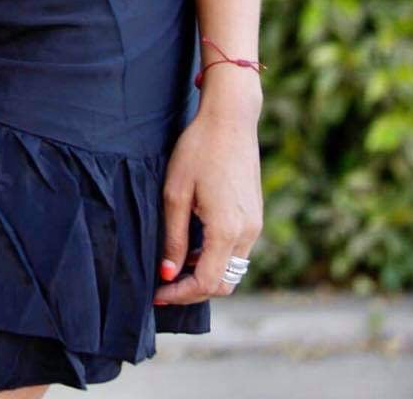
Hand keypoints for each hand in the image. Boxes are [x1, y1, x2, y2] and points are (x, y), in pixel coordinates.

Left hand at [151, 106, 262, 306]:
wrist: (230, 119)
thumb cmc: (198, 149)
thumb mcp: (175, 193)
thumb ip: (174, 237)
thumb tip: (169, 274)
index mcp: (227, 230)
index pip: (207, 283)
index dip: (180, 294)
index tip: (157, 293)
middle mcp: (247, 233)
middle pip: (224, 283)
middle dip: (194, 290)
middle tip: (165, 285)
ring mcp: (255, 224)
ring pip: (232, 268)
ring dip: (205, 273)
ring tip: (175, 264)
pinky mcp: (255, 215)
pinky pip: (237, 250)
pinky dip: (216, 256)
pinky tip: (194, 244)